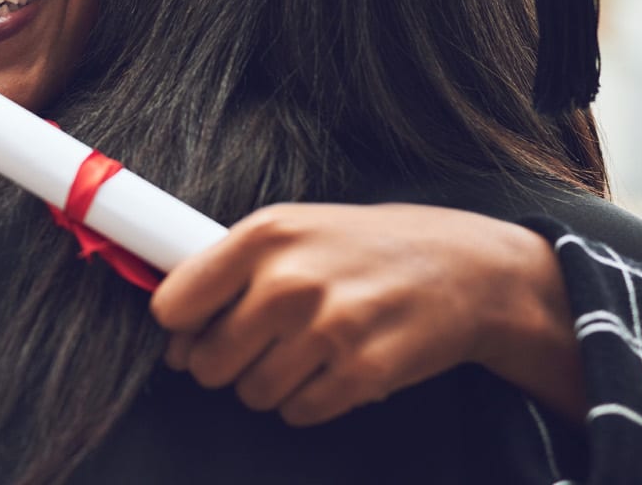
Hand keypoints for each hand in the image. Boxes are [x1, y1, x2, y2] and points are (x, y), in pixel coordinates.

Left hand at [150, 203, 581, 426]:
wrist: (468, 269)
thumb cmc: (368, 248)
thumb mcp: (297, 229)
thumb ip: (231, 272)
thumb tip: (176, 337)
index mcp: (265, 234)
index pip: (173, 306)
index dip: (183, 327)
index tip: (202, 328)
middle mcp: (290, 280)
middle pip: (207, 362)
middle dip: (228, 363)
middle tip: (265, 343)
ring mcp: (328, 328)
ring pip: (251, 393)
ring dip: (271, 384)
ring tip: (308, 351)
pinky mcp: (363, 372)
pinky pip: (298, 413)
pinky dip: (310, 401)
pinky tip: (335, 368)